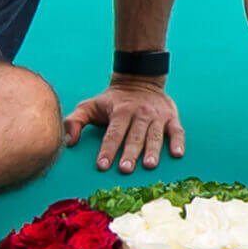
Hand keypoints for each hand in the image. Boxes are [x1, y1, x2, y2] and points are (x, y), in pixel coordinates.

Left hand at [65, 77, 184, 172]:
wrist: (140, 79)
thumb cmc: (112, 100)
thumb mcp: (90, 105)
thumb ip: (75, 121)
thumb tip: (68, 142)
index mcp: (120, 110)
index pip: (113, 132)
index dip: (107, 149)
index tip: (102, 166)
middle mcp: (139, 113)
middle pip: (134, 135)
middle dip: (130, 152)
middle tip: (125, 169)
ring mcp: (157, 116)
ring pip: (155, 135)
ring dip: (153, 150)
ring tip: (149, 165)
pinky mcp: (171, 117)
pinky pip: (177, 130)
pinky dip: (178, 142)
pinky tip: (177, 154)